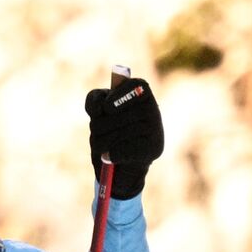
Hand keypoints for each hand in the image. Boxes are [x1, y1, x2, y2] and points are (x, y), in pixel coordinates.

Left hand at [85, 77, 163, 199]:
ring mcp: (155, 129)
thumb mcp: (99, 112)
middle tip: (101, 133)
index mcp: (143, 94)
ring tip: (106, 146)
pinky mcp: (152, 149)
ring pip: (112, 133)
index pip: (134, 84)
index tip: (105, 108)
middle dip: (96, 126)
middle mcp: (153, 109)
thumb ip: (96, 100)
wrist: (122, 168)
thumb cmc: (109, 133)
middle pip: (110, 112)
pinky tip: (112, 157)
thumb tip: (101, 108)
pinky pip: (119, 151)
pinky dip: (108, 156)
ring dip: (99, 143)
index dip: (116, 96)